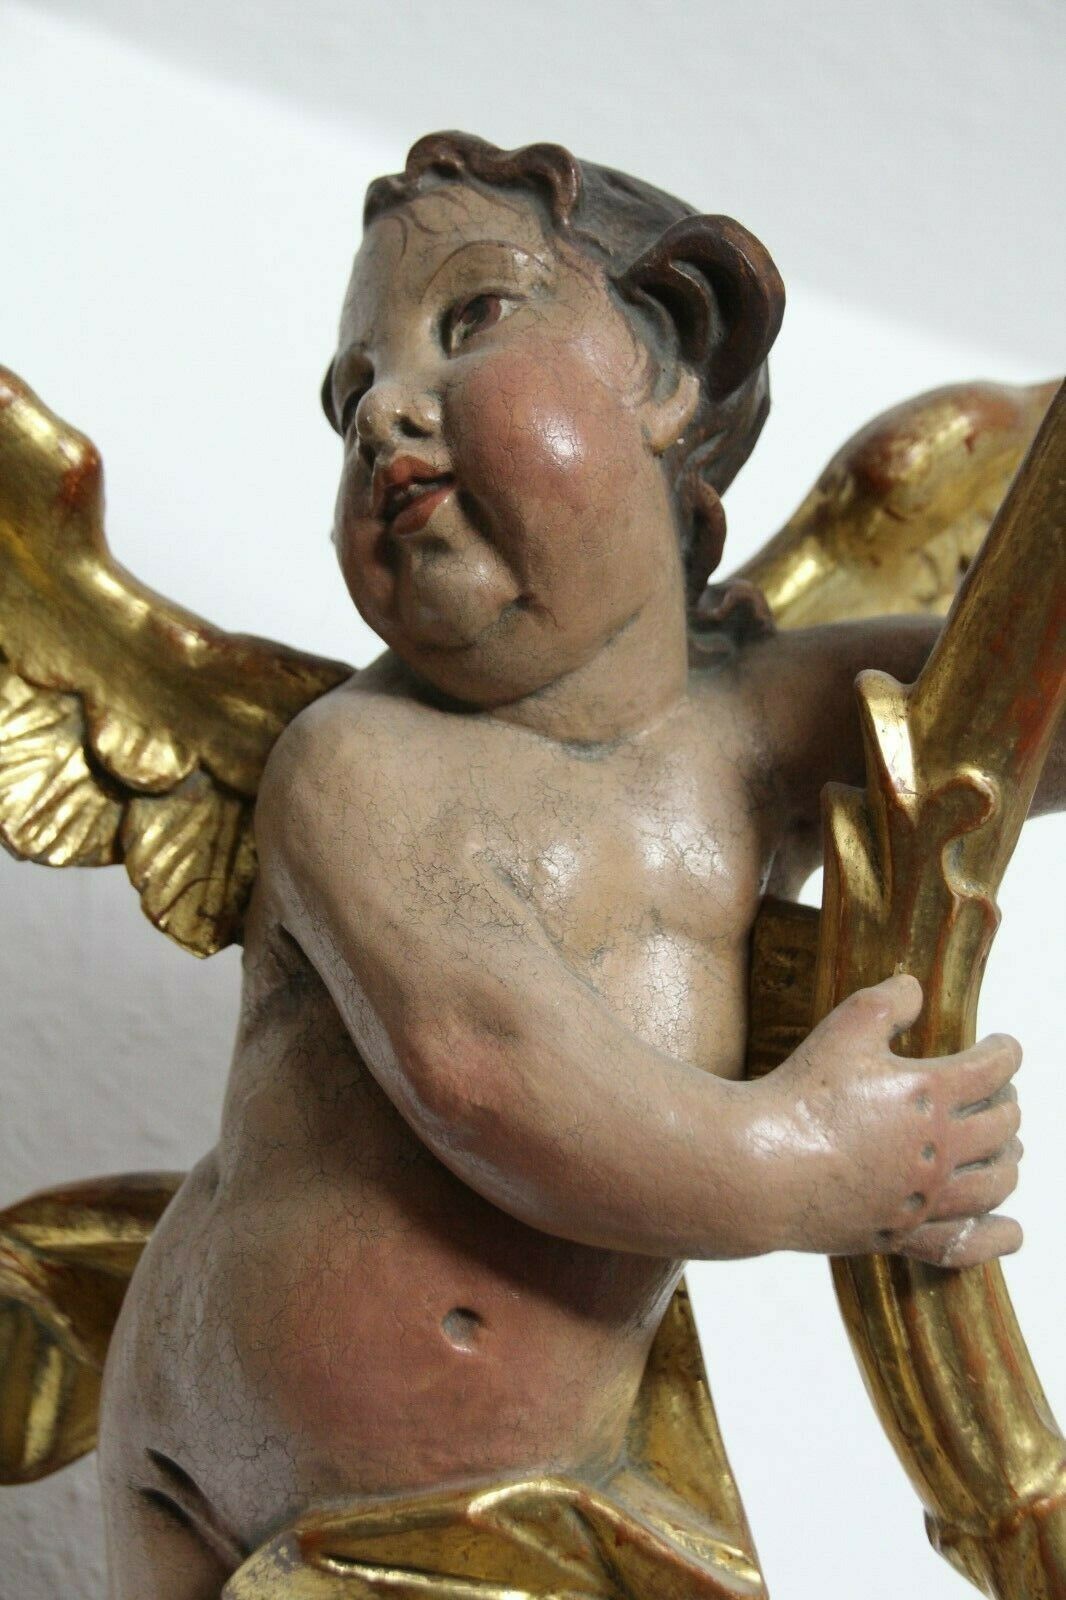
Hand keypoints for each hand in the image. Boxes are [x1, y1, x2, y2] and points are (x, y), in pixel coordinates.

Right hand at [769, 974, 1021, 1265]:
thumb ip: (888, 1003)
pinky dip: (996, 1236)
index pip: (995, 1067)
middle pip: (1003, 1125)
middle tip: (995, 1093)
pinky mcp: (902, 1231)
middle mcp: (940, 1148)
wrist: (760, 1166)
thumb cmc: (800, 1093)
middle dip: (1006, 1103)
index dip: (1006, 1051)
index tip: (1002, 1045)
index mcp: (931, 1093)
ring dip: (1008, 1160)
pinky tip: (1010, 1231)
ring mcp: (924, 1195)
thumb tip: (916, 987)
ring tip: (1001, 1149)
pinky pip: (965, 1241)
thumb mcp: (844, 1028)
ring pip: (997, 1181)